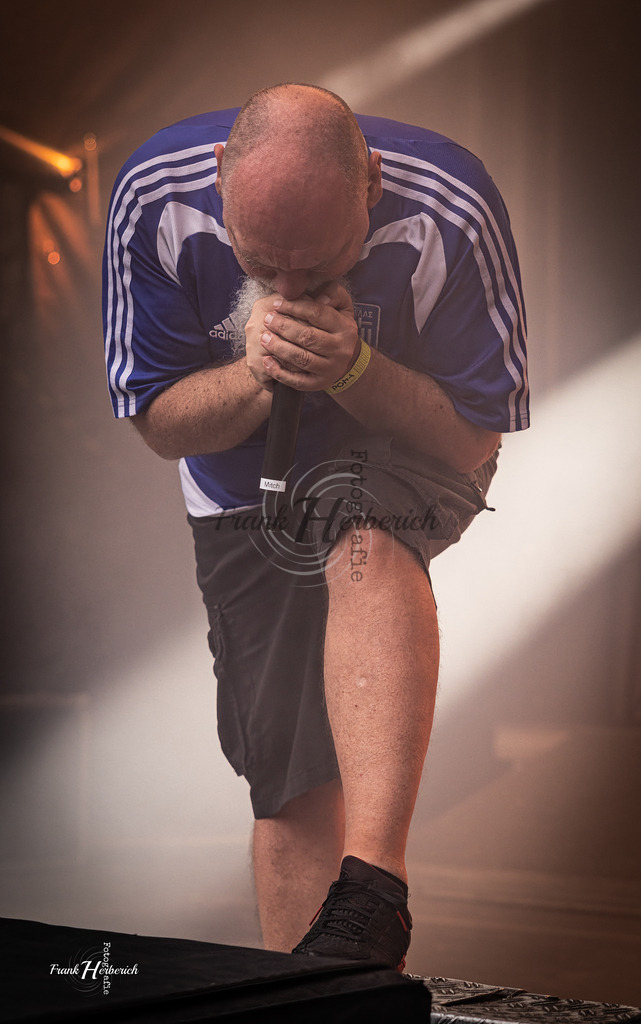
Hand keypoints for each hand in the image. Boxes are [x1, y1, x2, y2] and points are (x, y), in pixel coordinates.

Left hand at [246, 281, 360, 391]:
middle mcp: (340, 350)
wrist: (346, 360)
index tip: (276, 304)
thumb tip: (318, 297)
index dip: (294, 307)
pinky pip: (298, 381)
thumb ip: (332, 293)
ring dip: (280, 348)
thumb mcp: (342, 306)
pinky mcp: (319, 384)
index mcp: (345, 328)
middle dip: (284, 327)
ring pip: (302, 359)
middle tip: (267, 319)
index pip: (317, 314)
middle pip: (308, 337)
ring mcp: (330, 369)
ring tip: (263, 338)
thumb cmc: (336, 327)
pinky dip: (280, 372)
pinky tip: (267, 362)